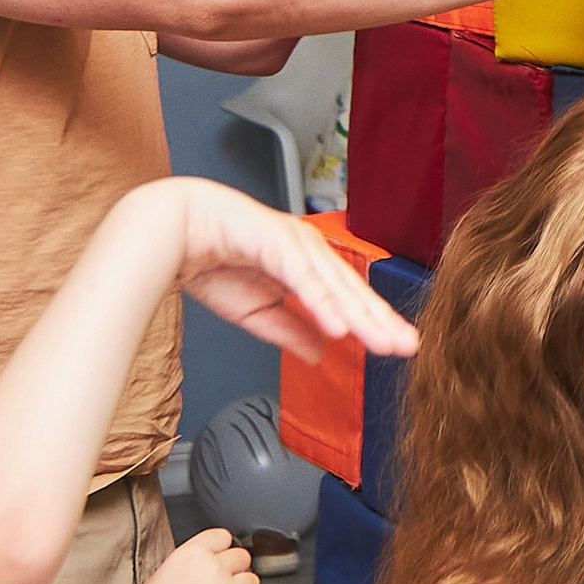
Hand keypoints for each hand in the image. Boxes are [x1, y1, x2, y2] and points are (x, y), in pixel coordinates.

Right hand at [117, 525, 262, 583]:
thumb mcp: (159, 578)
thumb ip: (186, 567)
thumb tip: (199, 569)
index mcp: (191, 553)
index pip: (223, 537)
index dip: (222, 550)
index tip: (219, 560)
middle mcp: (212, 568)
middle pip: (242, 557)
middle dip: (234, 571)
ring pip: (253, 582)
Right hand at [126, 181, 421, 364]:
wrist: (174, 229)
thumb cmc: (212, 261)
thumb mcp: (258, 312)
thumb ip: (292, 330)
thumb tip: (320, 354)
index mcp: (308, 266)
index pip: (349, 300)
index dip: (375, 324)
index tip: (399, 348)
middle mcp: (309, 252)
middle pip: (352, 293)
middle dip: (382, 322)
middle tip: (409, 347)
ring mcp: (295, 244)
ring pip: (335, 286)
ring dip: (361, 316)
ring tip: (384, 341)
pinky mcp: (275, 242)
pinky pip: (303, 278)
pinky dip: (322, 302)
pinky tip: (339, 325)